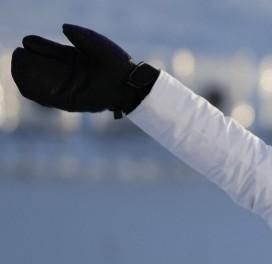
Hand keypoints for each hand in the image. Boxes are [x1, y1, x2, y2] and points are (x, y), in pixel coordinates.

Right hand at [11, 24, 158, 117]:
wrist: (128, 83)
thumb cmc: (116, 62)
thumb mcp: (95, 43)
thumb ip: (78, 34)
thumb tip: (62, 28)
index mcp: (75, 58)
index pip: (49, 51)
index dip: (37, 46)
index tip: (28, 42)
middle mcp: (70, 73)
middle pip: (42, 66)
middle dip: (28, 60)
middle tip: (18, 55)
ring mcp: (70, 87)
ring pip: (41, 83)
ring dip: (27, 76)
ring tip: (17, 67)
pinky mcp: (71, 102)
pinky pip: (48, 99)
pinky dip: (35, 92)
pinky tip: (25, 83)